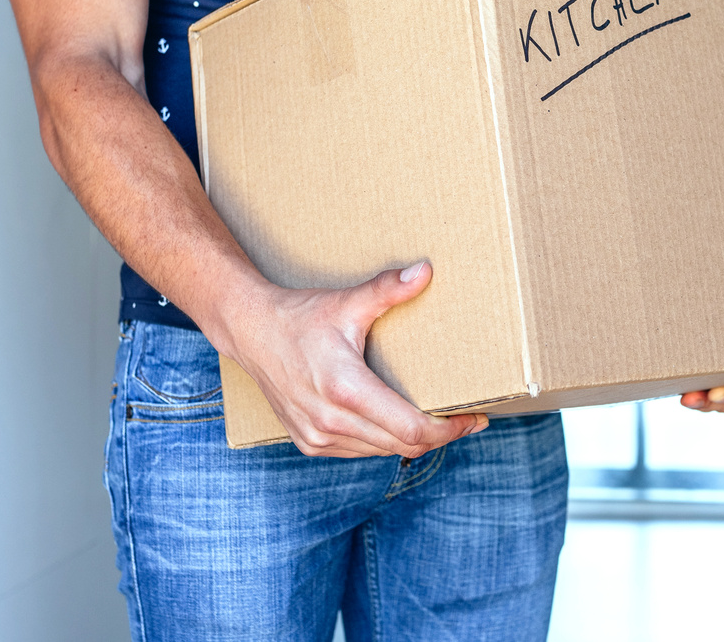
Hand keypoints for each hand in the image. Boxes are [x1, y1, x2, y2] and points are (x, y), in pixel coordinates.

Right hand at [214, 261, 487, 457]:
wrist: (250, 332)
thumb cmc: (299, 317)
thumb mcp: (347, 302)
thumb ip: (388, 289)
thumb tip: (426, 272)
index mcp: (345, 389)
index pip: (411, 429)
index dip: (448, 429)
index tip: (474, 418)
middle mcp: (330, 421)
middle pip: (403, 445)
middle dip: (440, 435)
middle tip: (466, 420)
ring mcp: (318, 436)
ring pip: (383, 452)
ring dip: (413, 441)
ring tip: (439, 421)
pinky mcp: (309, 443)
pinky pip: (360, 452)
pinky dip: (384, 443)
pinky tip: (399, 425)